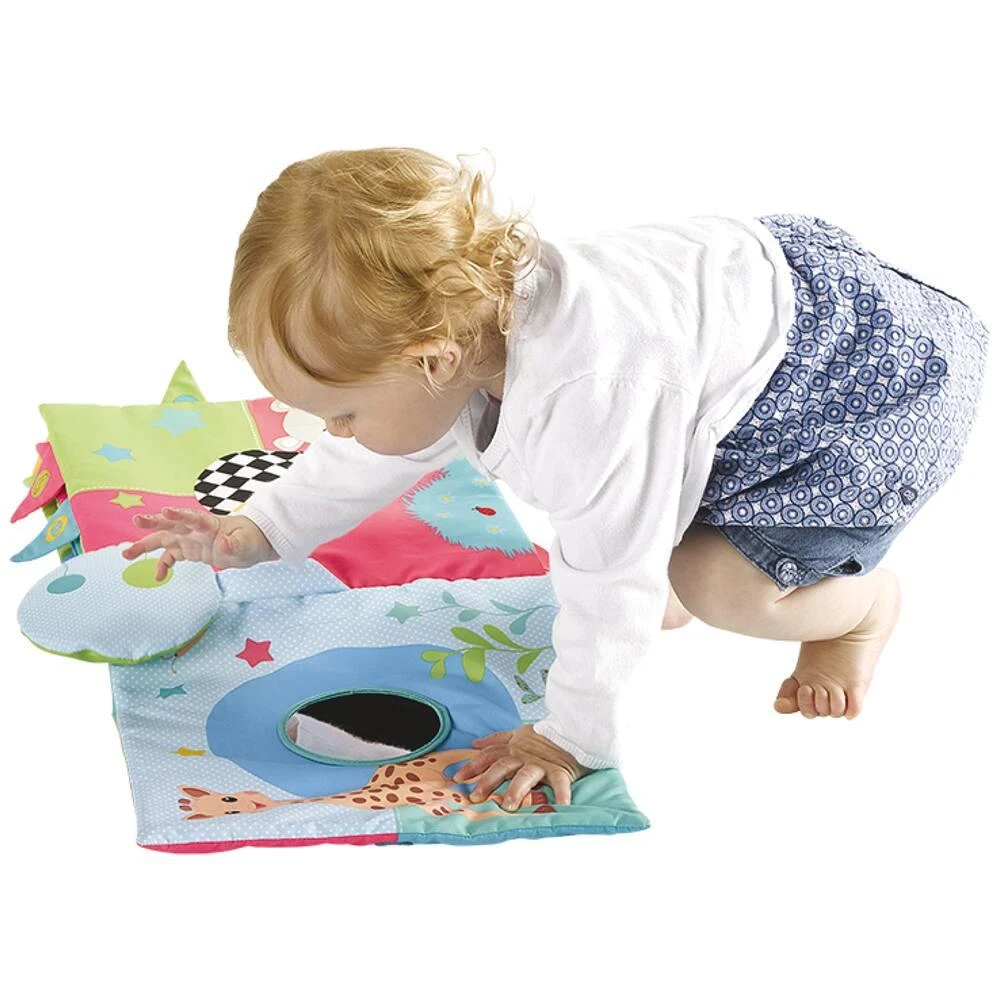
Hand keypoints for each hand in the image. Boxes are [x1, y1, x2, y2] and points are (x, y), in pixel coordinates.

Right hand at [122, 507, 276, 580]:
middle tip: (136, 520)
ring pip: (163, 539)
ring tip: (126, 554)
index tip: (165, 512)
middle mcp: (195, 529)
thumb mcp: (247, 544)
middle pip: (171, 524)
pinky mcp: (189, 550)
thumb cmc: (250, 540)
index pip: (192, 517)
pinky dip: (162, 565)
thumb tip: (222, 543)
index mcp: (209, 523)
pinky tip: (158, 577)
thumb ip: (234, 543)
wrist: (250, 546)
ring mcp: (190, 539)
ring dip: (145, 545)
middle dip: (154, 522)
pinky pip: (170, 556)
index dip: (179, 515)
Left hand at [451, 724, 595, 808]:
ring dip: (516, 789)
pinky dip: (562, 793)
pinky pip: (560, 782)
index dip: (472, 765)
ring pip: (525, 775)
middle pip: (502, 766)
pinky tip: (561, 806)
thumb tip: (474, 744)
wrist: (573, 729)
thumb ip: (497, 740)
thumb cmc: (546, 735)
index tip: (457, 778)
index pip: (489, 755)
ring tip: (509, 805)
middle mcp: (524, 756)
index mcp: (514, 748)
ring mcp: (541, 763)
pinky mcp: (560, 770)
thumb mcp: (519, 734)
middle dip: (487, 781)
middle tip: (475, 797)